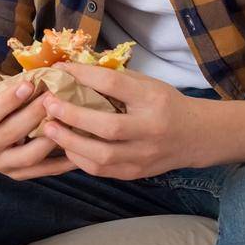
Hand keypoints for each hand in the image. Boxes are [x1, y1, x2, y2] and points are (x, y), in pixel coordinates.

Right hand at [0, 78, 80, 181]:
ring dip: (50, 138)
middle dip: (34, 114)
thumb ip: (5, 88)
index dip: (9, 99)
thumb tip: (40, 75)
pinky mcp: (16, 174)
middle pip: (11, 133)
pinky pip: (43, 171)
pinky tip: (78, 149)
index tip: (29, 84)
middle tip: (54, 98)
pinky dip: (63, 162)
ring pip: (29, 156)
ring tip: (67, 121)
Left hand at [41, 63, 210, 179]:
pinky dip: (79, 159)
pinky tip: (66, 146)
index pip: (114, 86)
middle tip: (49, 105)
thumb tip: (74, 71)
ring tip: (49, 129)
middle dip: (73, 116)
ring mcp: (144, 155)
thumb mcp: (147, 84)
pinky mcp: (136, 173)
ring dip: (70, 142)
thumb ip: (115, 80)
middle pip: (108, 127)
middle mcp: (150, 130)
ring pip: (103, 155)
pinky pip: (102, 170)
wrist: (196, 136)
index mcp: (153, 100)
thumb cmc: (165, 103)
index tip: (60, 71)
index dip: (83, 76)